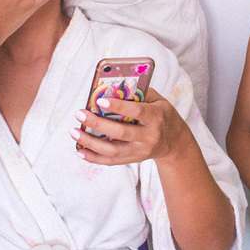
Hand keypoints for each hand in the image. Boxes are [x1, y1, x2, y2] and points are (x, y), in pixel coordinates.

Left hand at [71, 88, 194, 165]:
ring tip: (74, 132)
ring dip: (91, 142)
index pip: (136, 112)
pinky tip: (80, 150)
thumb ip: (138, 94)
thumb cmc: (162, 115)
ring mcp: (141, 151)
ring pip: (113, 151)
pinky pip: (111, 161)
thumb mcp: (158, 100)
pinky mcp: (133, 159)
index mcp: (156, 117)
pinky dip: (94, 157)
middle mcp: (149, 137)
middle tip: (80, 113)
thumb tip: (110, 88)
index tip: (100, 100)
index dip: (118, 106)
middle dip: (98, 124)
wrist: (175, 142)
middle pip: (121, 133)